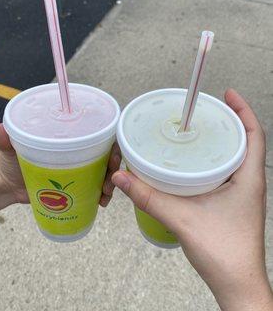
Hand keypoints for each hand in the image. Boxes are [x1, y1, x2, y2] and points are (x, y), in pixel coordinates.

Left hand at [0, 123, 120, 206]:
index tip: (114, 156)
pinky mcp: (78, 185)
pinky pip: (96, 188)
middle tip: (109, 180)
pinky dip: (102, 195)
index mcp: (69, 137)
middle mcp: (79, 151)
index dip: (111, 143)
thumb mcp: (10, 148)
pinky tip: (101, 203)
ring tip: (104, 195)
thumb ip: (5, 140)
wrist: (8, 185)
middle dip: (113, 166)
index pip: (98, 134)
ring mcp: (80, 169)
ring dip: (110, 183)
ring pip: (105, 172)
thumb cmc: (12, 161)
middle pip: (106, 154)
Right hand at [112, 89, 272, 310]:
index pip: (254, 134)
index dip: (243, 110)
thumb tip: (122, 177)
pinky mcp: (233, 202)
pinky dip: (215, 159)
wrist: (236, 284)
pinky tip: (196, 162)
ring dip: (223, 139)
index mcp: (248, 179)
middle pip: (246, 140)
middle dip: (230, 120)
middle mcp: (250, 182)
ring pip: (237, 156)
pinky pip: (227, 171)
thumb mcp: (181, 218)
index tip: (228, 93)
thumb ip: (148, 197)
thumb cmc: (223, 253)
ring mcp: (243, 193)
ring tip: (202, 128)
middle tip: (208, 107)